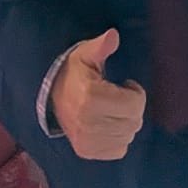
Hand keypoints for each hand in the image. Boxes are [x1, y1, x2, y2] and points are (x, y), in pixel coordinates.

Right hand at [51, 28, 146, 160]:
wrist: (52, 94)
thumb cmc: (75, 71)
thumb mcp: (86, 53)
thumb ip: (102, 46)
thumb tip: (113, 35)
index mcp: (90, 97)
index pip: (134, 104)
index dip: (136, 92)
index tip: (126, 84)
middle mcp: (87, 122)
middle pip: (133, 122)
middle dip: (133, 108)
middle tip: (121, 97)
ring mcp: (86, 140)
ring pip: (128, 137)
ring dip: (126, 123)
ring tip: (114, 110)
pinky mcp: (86, 151)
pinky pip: (119, 150)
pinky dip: (120, 138)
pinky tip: (110, 125)